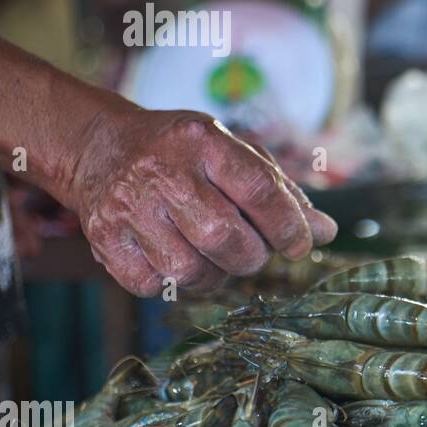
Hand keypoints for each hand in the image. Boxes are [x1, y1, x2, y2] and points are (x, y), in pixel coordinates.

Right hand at [64, 108, 336, 295]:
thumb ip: (280, 192)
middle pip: (223, 237)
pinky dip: (175, 284)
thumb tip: (325, 233)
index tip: (299, 246)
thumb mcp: (232, 153)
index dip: (287, 225)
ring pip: (189, 270)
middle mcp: (162, 171)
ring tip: (215, 257)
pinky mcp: (103, 238)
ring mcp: (128, 206)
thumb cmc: (184, 154)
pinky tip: (178, 259)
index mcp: (203, 141)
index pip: (258, 189)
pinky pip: (152, 285)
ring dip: (215, 276)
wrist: (101, 146)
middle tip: (252, 253)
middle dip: (251, 257)